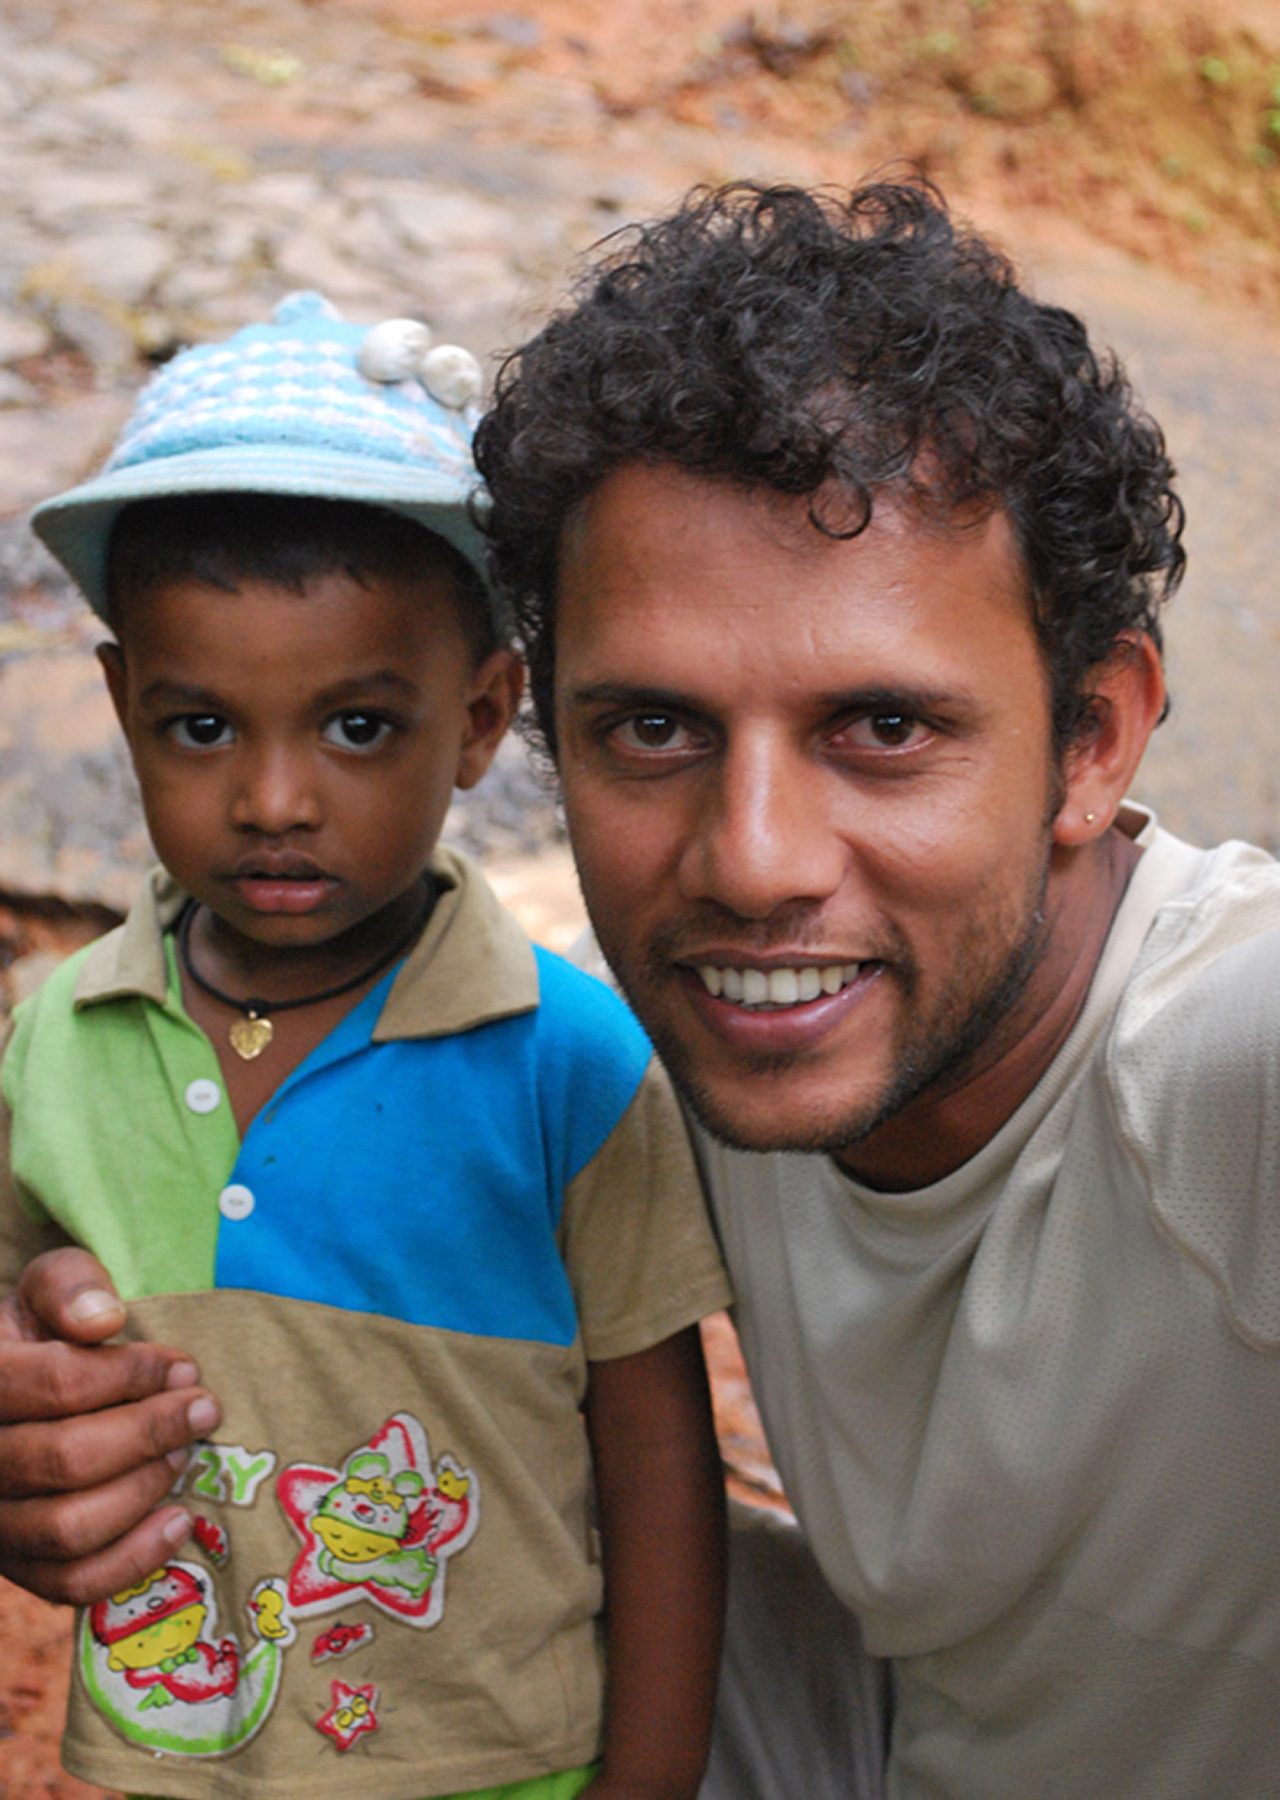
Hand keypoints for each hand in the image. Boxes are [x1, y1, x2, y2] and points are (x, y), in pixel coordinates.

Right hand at [0, 1247, 220, 1603]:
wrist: (14, 1389)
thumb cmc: (39, 1332)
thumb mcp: (45, 1290)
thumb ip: (68, 1286)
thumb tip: (105, 1320)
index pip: (57, 1384)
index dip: (131, 1374)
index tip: (182, 1367)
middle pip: (67, 1460)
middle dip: (151, 1432)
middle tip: (201, 1409)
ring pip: (69, 1528)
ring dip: (145, 1487)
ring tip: (186, 1453)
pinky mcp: (16, 1565)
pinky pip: (71, 1583)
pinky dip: (133, 1559)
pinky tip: (179, 1520)